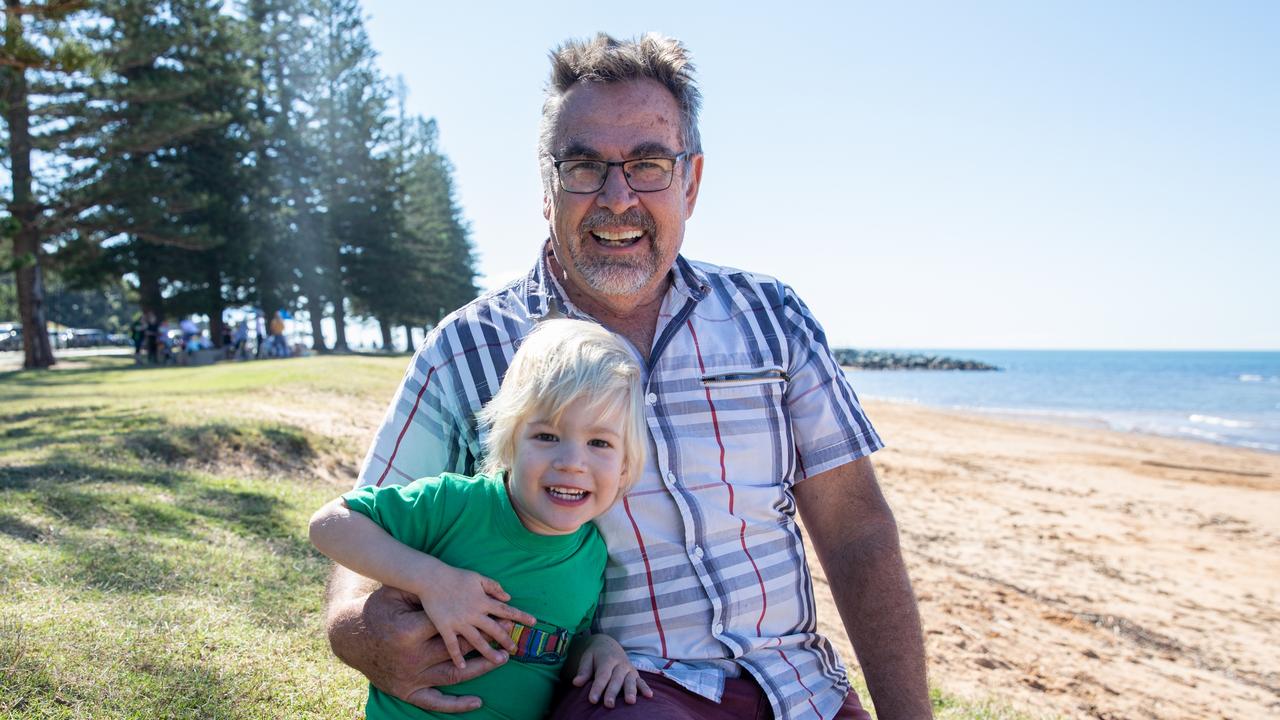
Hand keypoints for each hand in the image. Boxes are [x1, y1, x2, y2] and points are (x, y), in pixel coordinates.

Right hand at [331, 581, 503, 712]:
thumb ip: (421, 590)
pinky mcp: (409, 692)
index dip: (474, 617)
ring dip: (481, 667)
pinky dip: (457, 704)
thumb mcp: (394, 594)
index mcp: (409, 631)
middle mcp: (412, 658)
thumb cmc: (377, 611)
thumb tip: (448, 580)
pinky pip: (436, 702)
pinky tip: (478, 701)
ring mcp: (412, 677)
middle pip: (457, 648)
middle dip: (485, 638)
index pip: (449, 625)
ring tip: (503, 657)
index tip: (496, 612)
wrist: (352, 639)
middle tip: (507, 630)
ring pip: (454, 674)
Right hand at [415, 565, 537, 668]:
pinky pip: (452, 645)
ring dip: (489, 652)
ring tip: (499, 660)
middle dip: (506, 640)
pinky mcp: (445, 627)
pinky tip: (462, 666)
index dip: (521, 616)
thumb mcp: (478, 578)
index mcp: (483, 601)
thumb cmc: (455, 576)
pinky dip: (457, 656)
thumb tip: (509, 596)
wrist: (431, 578)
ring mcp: (460, 622)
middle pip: (494, 629)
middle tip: (515, 649)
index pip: (506, 610)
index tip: (534, 622)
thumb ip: (494, 587)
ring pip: (477, 641)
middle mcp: (474, 613)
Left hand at [570, 634, 652, 707]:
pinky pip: (641, 681)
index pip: (602, 676)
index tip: (592, 700)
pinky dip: (645, 688)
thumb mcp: (587, 658)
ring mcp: (629, 669)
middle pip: (616, 680)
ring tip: (630, 702)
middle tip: (609, 705)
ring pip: (630, 681)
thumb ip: (583, 671)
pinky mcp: (635, 674)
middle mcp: (620, 664)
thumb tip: (576, 682)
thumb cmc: (595, 655)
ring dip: (630, 691)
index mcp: (607, 660)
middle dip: (612, 692)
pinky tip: (649, 696)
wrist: (609, 644)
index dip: (597, 688)